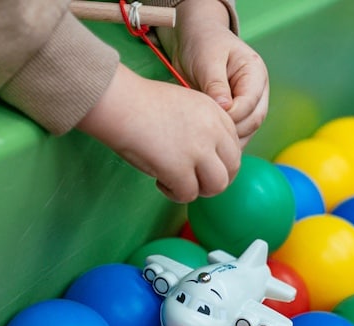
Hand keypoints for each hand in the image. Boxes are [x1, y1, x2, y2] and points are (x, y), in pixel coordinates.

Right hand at [77, 63, 240, 202]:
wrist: (120, 103)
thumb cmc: (140, 102)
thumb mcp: (185, 103)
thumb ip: (201, 126)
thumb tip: (205, 156)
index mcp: (215, 112)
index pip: (234, 146)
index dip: (220, 161)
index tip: (203, 166)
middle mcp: (212, 131)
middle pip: (232, 167)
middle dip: (215, 179)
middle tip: (194, 181)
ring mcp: (198, 150)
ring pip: (218, 185)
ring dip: (200, 190)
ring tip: (179, 183)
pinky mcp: (180, 169)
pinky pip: (188, 195)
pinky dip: (174, 193)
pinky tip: (160, 180)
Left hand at [157, 0, 268, 146]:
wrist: (195, 40)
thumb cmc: (203, 44)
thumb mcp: (207, 60)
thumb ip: (216, 85)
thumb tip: (225, 108)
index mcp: (255, 73)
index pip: (250, 103)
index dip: (231, 115)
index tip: (209, 118)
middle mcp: (257, 90)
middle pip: (253, 120)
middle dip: (231, 130)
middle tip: (206, 134)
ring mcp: (250, 104)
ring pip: (247, 131)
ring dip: (228, 139)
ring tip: (206, 141)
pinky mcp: (238, 114)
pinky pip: (236, 132)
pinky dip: (224, 139)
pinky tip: (207, 141)